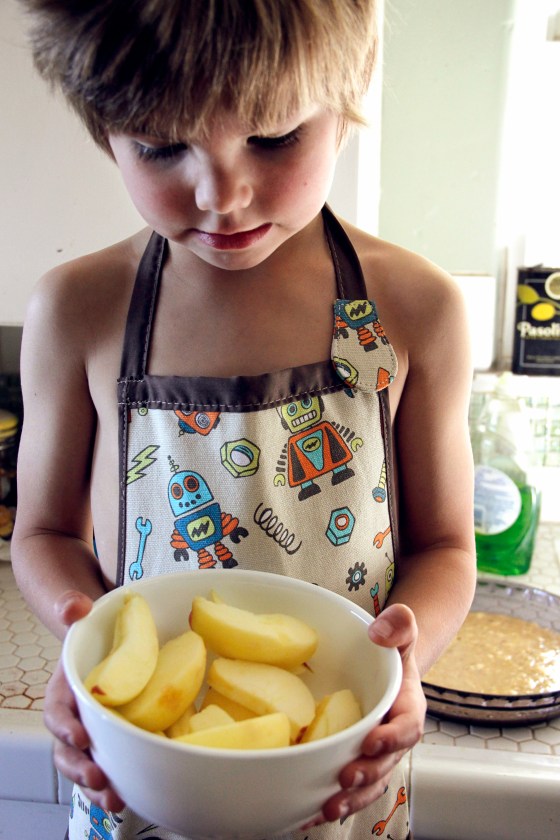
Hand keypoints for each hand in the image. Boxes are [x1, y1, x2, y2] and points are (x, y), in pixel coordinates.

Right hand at [43, 590, 125, 812]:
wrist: (106, 636)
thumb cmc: (91, 629)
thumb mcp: (78, 614)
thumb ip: (69, 607)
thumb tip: (74, 606)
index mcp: (64, 689)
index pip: (57, 712)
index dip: (65, 727)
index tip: (81, 737)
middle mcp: (76, 715)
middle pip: (68, 749)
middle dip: (80, 768)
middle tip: (99, 779)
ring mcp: (95, 729)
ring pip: (88, 764)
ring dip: (98, 786)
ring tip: (115, 800)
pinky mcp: (116, 736)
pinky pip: (114, 761)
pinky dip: (119, 780)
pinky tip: (132, 795)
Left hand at [305, 603, 425, 826]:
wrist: (384, 665)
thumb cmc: (392, 650)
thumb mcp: (401, 631)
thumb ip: (400, 625)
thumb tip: (379, 632)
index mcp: (407, 709)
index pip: (406, 729)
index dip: (391, 739)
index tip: (371, 741)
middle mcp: (392, 739)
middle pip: (385, 765)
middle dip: (366, 776)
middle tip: (344, 780)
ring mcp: (373, 754)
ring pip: (367, 784)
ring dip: (350, 799)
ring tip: (326, 808)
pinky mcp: (354, 760)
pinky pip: (347, 786)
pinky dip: (329, 800)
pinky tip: (305, 812)